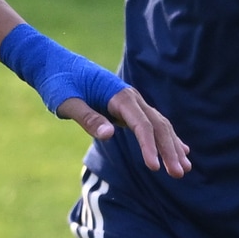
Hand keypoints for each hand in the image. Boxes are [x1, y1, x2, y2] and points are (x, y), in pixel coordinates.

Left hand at [57, 89, 189, 176]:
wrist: (54, 63)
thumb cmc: (58, 82)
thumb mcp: (67, 102)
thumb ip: (88, 117)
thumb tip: (110, 134)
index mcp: (119, 96)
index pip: (142, 124)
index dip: (149, 146)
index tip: (154, 167)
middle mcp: (130, 97)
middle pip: (157, 125)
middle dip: (169, 150)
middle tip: (179, 174)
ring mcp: (130, 102)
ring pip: (159, 125)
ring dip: (172, 146)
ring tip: (184, 169)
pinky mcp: (125, 108)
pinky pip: (151, 124)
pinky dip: (165, 138)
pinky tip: (179, 150)